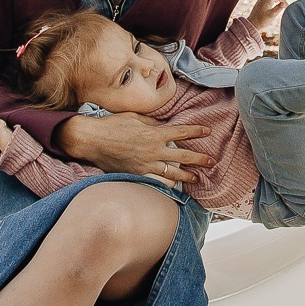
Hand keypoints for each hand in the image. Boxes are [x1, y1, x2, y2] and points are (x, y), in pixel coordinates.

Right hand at [57, 112, 213, 185]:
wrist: (92, 140)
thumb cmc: (112, 125)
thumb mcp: (135, 117)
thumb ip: (152, 123)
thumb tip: (163, 126)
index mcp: (154, 134)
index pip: (182, 132)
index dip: (197, 131)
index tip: (208, 131)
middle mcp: (153, 151)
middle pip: (184, 157)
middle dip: (200, 159)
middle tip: (212, 162)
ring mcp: (145, 165)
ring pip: (172, 174)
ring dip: (186, 176)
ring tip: (196, 179)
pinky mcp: (137, 175)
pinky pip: (156, 183)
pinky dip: (166, 185)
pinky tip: (173, 188)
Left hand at [249, 0, 288, 36]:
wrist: (252, 24)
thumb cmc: (262, 21)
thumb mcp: (271, 15)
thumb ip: (278, 9)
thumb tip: (284, 3)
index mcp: (267, 0)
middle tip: (287, 5)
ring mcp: (261, 0)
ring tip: (284, 2)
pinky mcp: (260, 3)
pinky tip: (277, 2)